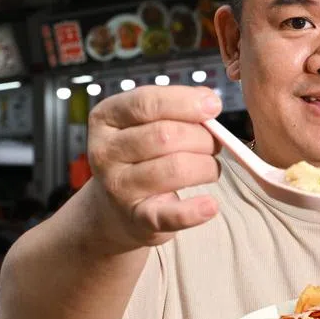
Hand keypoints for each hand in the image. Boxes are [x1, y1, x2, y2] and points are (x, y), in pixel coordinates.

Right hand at [85, 86, 222, 248]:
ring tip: (210, 168)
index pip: (146, 103)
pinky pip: (169, 214)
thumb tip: (208, 100)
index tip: (213, 106)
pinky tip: (210, 205)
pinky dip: (194, 211)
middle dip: (202, 138)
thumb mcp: (147, 122)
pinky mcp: (137, 218)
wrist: (116, 206)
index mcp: (107, 118)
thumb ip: (176, 106)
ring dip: (206, 166)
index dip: (185, 102)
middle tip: (213, 145)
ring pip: (175, 168)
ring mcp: (118, 187)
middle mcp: (106, 151)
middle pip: (166, 135)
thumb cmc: (141, 155)